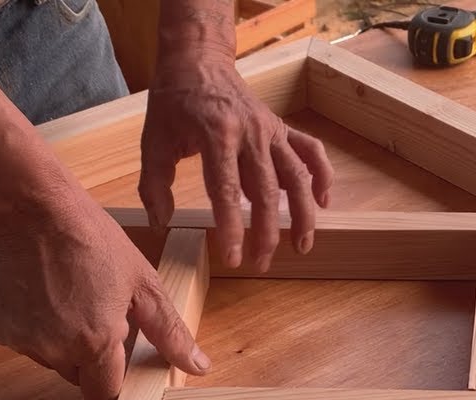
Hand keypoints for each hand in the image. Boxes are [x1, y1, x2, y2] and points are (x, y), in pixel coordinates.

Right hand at [0, 190, 210, 399]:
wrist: (34, 211)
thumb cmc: (93, 240)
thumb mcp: (143, 283)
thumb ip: (169, 332)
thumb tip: (198, 367)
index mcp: (94, 343)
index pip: (104, 394)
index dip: (113, 376)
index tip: (118, 351)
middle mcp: (55, 350)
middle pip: (78, 379)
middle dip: (90, 358)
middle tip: (96, 313)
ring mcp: (24, 341)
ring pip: (52, 362)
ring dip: (63, 343)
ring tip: (71, 298)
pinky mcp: (0, 330)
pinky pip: (27, 343)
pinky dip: (38, 328)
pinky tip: (45, 295)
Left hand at [139, 54, 333, 272]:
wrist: (198, 59)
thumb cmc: (174, 101)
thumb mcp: (153, 140)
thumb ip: (155, 184)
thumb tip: (161, 223)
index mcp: (216, 135)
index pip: (226, 191)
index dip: (232, 228)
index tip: (233, 259)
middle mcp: (250, 133)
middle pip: (266, 191)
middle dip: (267, 233)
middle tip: (261, 264)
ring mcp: (270, 130)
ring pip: (296, 176)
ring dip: (303, 214)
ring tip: (303, 246)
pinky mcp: (281, 128)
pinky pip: (310, 151)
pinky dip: (321, 175)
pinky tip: (323, 202)